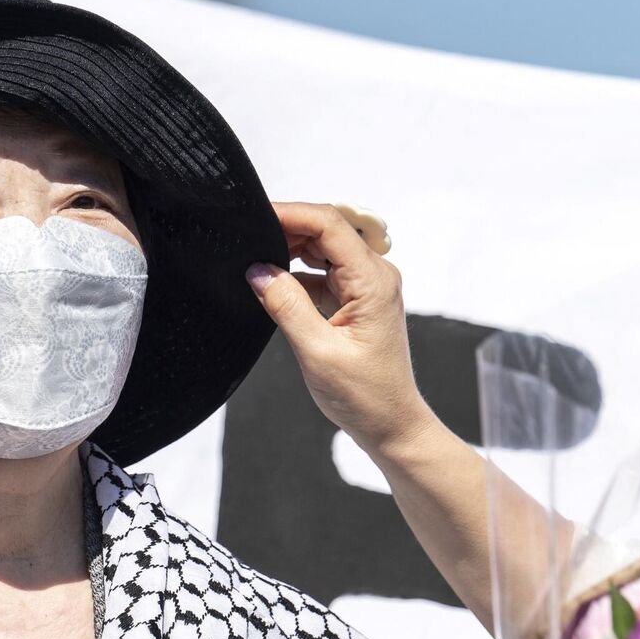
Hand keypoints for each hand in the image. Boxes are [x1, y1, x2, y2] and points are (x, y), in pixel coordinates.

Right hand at [247, 202, 432, 451]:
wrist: (391, 425)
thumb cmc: (365, 396)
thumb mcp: (317, 352)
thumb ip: (286, 306)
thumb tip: (257, 270)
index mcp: (373, 281)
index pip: (330, 224)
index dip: (291, 214)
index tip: (256, 217)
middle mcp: (374, 275)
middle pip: (326, 229)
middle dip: (286, 229)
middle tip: (247, 242)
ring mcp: (366, 286)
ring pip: (323, 248)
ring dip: (290, 250)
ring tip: (256, 262)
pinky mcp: (356, 299)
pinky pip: (323, 272)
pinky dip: (296, 273)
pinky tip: (274, 285)